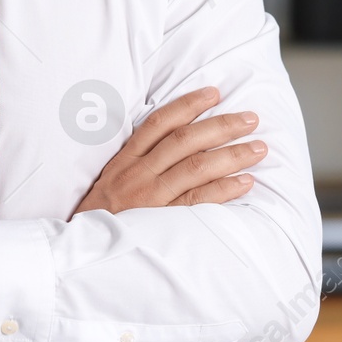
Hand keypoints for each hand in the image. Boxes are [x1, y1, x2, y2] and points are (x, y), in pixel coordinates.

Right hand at [74, 85, 264, 214]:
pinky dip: (224, 189)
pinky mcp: (162, 221)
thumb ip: (137, 159)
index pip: (159, 122)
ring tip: (258, 148)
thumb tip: (175, 139)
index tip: (214, 93)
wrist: (83, 248)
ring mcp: (151, 197)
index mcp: (126, 159)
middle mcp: (139, 173)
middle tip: (251, 119)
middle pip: (184, 141)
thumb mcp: (111, 179)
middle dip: (221, 126)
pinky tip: (246, 182)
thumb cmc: (101, 214)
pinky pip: (198, 201)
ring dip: (231, 155)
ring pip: (196, 167)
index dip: (188, 105)